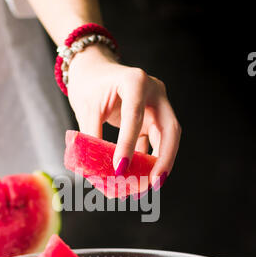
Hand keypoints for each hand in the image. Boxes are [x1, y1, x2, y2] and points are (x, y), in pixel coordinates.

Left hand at [67, 45, 180, 186]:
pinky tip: (139, 178)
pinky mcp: (153, 119)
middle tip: (155, 183)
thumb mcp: (86, 107)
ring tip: (148, 186)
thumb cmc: (89, 85)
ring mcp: (157, 106)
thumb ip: (92, 135)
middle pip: (170, 129)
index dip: (128, 145)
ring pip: (168, 138)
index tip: (119, 169)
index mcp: (135, 81)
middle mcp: (154, 92)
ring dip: (160, 163)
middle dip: (165, 158)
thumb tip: (96, 170)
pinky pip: (155, 142)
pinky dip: (148, 161)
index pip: (135, 116)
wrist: (93, 70)